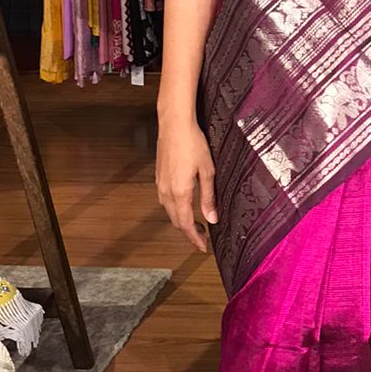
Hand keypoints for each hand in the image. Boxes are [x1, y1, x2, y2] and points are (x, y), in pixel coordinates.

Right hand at [155, 114, 217, 253]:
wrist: (174, 124)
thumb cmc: (193, 144)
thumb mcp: (207, 171)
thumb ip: (208, 197)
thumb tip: (211, 219)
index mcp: (180, 192)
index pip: (185, 224)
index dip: (194, 238)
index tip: (203, 247)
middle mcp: (166, 191)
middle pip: (176, 221)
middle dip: (189, 232)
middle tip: (204, 237)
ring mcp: (160, 184)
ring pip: (169, 211)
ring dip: (181, 220)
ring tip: (197, 223)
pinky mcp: (159, 177)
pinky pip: (165, 200)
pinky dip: (175, 209)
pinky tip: (185, 205)